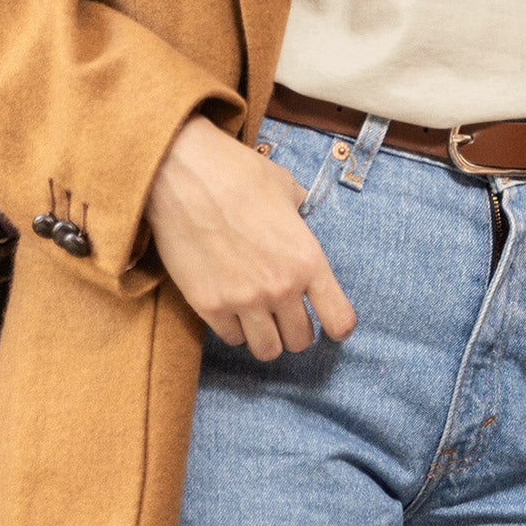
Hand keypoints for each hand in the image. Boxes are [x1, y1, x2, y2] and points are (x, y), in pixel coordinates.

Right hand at [145, 115, 356, 358]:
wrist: (186, 175)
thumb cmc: (241, 175)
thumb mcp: (287, 190)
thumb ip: (301, 217)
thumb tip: (300, 221)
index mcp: (308, 260)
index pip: (339, 320)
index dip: (339, 326)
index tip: (333, 324)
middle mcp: (280, 287)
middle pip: (300, 341)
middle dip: (297, 331)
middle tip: (288, 316)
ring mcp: (243, 300)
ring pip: (266, 350)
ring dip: (267, 337)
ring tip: (262, 318)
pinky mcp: (207, 306)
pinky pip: (231, 338)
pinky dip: (235, 329)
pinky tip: (233, 309)